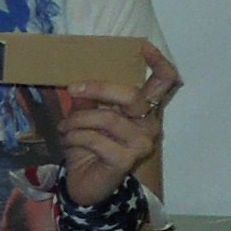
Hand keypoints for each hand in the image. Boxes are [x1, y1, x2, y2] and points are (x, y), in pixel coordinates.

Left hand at [58, 43, 179, 206]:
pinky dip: (75, 136)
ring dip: (78, 119)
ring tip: (65, 126)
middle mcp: (150, 125)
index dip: (158, 62)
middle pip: (133, 96)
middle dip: (100, 88)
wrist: (85, 184)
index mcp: (144, 110)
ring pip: (108, 118)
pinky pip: (96, 139)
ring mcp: (141, 144)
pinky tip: (67, 140)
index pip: (164, 82)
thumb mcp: (87, 116)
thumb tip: (80, 74)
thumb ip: (90, 97)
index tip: (143, 46)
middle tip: (72, 89)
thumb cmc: (89, 147)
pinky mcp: (126, 160)